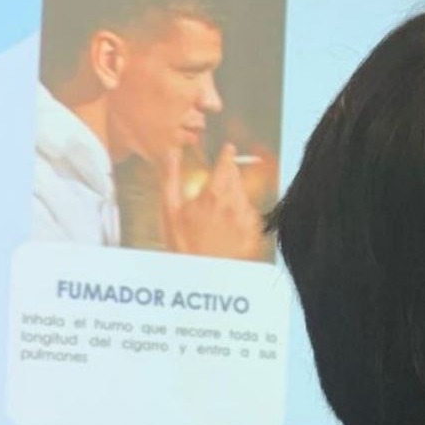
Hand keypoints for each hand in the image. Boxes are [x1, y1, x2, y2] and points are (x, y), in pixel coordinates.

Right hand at [161, 144, 263, 259]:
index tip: (228, 148)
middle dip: (229, 174)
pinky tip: (228, 225)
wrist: (201, 276)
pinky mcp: (254, 233)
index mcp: (214, 196)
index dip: (227, 154)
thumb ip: (170, 177)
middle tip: (218, 181)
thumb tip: (172, 152)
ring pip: (245, 196)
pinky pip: (252, 215)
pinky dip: (242, 214)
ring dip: (235, 195)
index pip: (226, 165)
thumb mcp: (169, 210)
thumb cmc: (182, 245)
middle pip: (238, 178)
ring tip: (218, 211)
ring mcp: (247, 220)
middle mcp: (235, 205)